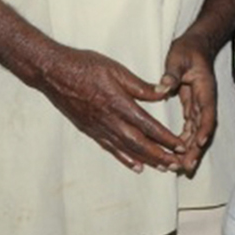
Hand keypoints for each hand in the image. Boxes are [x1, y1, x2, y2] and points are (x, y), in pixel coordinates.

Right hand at [37, 45, 191, 172]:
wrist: (53, 72)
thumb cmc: (86, 66)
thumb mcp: (117, 70)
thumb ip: (141, 86)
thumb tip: (164, 92)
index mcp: (118, 104)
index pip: (148, 126)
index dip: (166, 138)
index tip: (180, 146)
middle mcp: (108, 120)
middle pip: (139, 143)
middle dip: (160, 155)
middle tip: (177, 165)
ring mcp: (97, 127)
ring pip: (126, 149)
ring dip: (147, 160)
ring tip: (163, 168)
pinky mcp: (89, 130)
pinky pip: (110, 148)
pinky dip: (125, 159)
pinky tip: (137, 166)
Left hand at [158, 32, 218, 173]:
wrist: (195, 46)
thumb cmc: (188, 51)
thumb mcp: (178, 59)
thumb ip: (171, 74)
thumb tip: (162, 88)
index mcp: (205, 89)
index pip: (207, 112)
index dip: (204, 128)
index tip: (200, 142)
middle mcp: (205, 100)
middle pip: (203, 128)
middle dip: (196, 149)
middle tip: (186, 166)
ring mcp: (199, 105)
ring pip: (197, 131)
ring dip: (191, 149)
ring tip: (181, 167)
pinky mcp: (192, 107)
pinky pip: (190, 127)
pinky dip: (185, 141)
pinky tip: (177, 153)